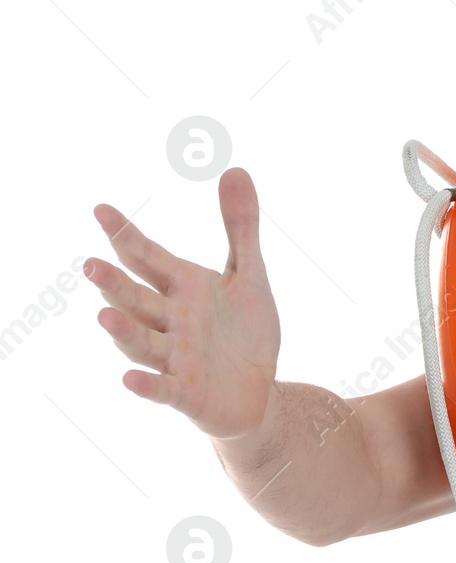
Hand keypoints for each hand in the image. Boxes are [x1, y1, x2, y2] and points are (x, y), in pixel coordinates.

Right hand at [84, 167, 281, 439]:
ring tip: (104, 314)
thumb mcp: (248, 275)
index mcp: (183, 288)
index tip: (101, 209)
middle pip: (137, 299)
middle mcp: (171, 321)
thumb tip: (235, 169)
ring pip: (143, 342)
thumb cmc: (246, 332)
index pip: (147, 257)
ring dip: (124, 330)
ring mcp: (175, 358)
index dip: (125, 235)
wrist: (259, 391)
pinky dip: (147, 385)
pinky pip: (164, 389)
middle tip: (90, 265)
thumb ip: (240, 227)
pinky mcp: (187, 393)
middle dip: (114, 284)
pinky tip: (129, 379)